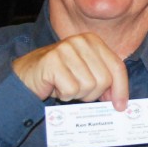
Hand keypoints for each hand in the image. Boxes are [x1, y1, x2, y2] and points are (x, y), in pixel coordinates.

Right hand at [12, 32, 129, 108]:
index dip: (121, 89)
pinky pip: (71, 89)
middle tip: (78, 92)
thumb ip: (104, 82)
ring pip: (88, 85)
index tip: (120, 106)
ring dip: (77, 94)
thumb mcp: (86, 75)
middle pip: (104, 79)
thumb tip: (121, 102)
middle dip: (93, 94)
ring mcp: (66, 49)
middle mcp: (80, 41)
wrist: (26, 76)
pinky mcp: (52, 61)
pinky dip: (64, 95)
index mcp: (92, 40)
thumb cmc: (59, 77)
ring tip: (65, 87)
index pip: (117, 67)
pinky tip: (55, 87)